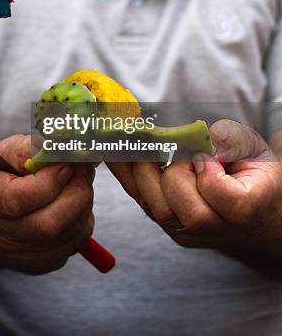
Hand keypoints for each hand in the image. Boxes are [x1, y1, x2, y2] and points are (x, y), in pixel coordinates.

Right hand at [0, 134, 94, 273]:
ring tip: (76, 180)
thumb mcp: (4, 151)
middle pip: (48, 225)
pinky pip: (76, 240)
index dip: (49, 180)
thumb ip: (30, 147)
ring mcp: (20, 255)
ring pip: (70, 232)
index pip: (16, 200)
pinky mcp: (42, 264)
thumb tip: (63, 144)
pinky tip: (70, 200)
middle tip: (83, 167)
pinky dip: (82, 217)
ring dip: (83, 201)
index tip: (66, 161)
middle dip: (77, 191)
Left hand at [107, 120, 281, 251]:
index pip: (220, 195)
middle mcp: (217, 229)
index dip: (207, 170)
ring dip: (146, 171)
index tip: (204, 153)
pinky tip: (116, 148)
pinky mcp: (166, 226)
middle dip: (173, 171)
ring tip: (145, 143)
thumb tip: (201, 135)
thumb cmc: (251, 172)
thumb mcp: (251, 149)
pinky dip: (126, 172)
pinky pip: (140, 200)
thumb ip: (230, 140)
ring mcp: (189, 233)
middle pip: (186, 210)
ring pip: (158, 210)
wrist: (251, 212)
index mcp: (248, 209)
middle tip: (173, 147)